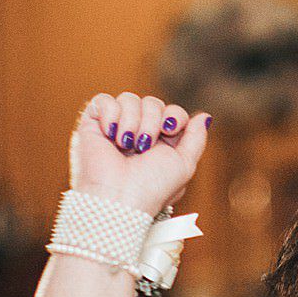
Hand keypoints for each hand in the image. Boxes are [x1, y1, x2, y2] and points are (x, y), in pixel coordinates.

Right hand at [68, 91, 211, 218]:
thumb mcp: (185, 164)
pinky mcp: (93, 123)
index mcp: (161, 142)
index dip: (174, 116)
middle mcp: (139, 132)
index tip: (170, 130)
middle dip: (152, 121)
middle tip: (144, 146)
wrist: (119, 197)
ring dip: (132, 121)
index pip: (173, 111)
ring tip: (126, 145)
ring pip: (129, 99)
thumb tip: (204, 116)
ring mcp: (116, 127)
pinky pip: (103, 100)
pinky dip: (110, 114)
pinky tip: (110, 134)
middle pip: (153, 102)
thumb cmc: (153, 187)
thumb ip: (196, 139)